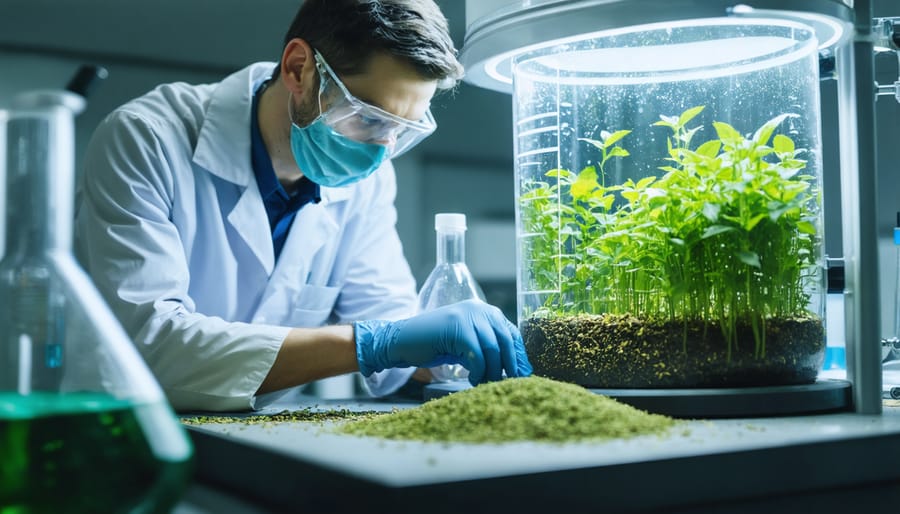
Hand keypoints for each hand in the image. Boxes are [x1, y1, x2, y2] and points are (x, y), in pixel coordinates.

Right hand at [355, 299, 532, 385]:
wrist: (402, 340)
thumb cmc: (434, 344)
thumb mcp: (466, 343)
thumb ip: (486, 348)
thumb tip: (514, 368)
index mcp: (484, 310)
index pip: (511, 333)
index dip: (519, 355)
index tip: (523, 374)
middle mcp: (479, 309)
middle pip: (505, 341)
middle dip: (510, 366)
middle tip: (510, 383)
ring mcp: (467, 316)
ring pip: (493, 349)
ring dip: (492, 372)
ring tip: (486, 384)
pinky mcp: (458, 328)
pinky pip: (478, 354)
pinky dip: (478, 371)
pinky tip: (472, 379)